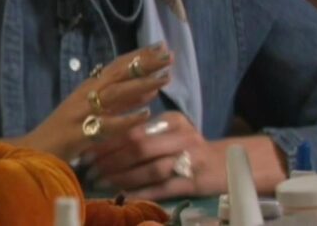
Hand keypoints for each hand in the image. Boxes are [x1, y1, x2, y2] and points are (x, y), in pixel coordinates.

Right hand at [0, 43, 173, 160]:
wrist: (35, 151)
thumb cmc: (65, 132)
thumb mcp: (94, 111)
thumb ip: (120, 102)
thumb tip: (150, 89)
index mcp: (87, 88)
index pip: (116, 66)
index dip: (138, 55)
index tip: (161, 46)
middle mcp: (84, 95)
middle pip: (117, 75)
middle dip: (143, 64)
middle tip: (169, 55)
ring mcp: (81, 113)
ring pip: (114, 94)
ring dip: (139, 85)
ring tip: (164, 79)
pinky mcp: (79, 133)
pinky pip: (107, 125)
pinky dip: (126, 119)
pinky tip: (145, 115)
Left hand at [86, 114, 289, 198]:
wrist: (231, 164)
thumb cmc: (189, 148)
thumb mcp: (169, 133)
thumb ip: (142, 133)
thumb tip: (100, 142)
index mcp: (172, 120)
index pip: (132, 129)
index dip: (106, 142)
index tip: (85, 153)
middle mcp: (182, 136)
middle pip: (138, 147)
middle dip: (109, 160)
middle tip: (89, 171)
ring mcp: (191, 159)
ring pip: (150, 168)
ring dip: (122, 177)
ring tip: (102, 183)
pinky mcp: (197, 182)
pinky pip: (165, 188)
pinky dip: (143, 192)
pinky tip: (125, 197)